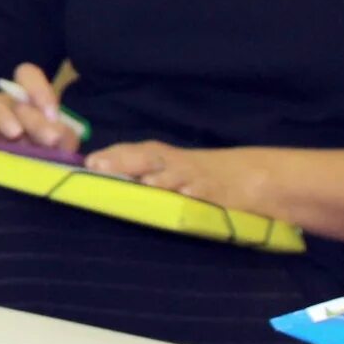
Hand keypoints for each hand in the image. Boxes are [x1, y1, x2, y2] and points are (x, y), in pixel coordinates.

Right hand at [0, 62, 82, 154]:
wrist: (0, 172)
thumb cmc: (34, 154)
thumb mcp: (57, 146)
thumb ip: (65, 138)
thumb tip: (60, 135)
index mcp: (26, 100)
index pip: (27, 74)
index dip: (39, 89)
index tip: (53, 115)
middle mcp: (3, 102)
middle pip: (12, 95)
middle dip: (33, 116)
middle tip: (49, 138)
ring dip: (2, 115)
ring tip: (15, 134)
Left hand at [80, 140, 264, 217]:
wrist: (253, 176)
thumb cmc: (210, 177)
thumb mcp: (179, 173)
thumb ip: (152, 175)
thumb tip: (116, 180)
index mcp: (169, 159)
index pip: (137, 151)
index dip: (114, 155)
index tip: (89, 161)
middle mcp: (179, 163)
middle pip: (147, 157)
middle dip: (122, 161)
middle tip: (98, 166)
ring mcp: (197, 175)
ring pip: (171, 171)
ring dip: (151, 174)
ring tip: (134, 179)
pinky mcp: (216, 190)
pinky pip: (201, 189)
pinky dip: (189, 189)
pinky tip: (176, 192)